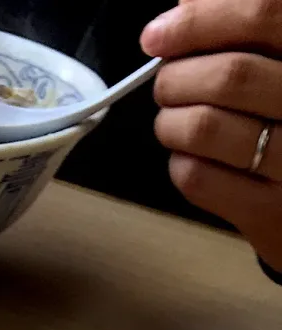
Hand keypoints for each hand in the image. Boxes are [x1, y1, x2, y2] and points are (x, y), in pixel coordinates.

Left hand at [141, 0, 281, 272]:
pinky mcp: (268, 212)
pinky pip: (198, 178)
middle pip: (229, 74)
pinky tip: (189, 155)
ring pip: (205, 127)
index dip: (200, 19)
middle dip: (175, 78)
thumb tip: (186, 4)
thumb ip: (247, 28)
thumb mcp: (281, 62)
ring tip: (173, 120)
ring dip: (170, 121)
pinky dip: (178, 162)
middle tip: (166, 85)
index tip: (157, 35)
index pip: (263, 13)